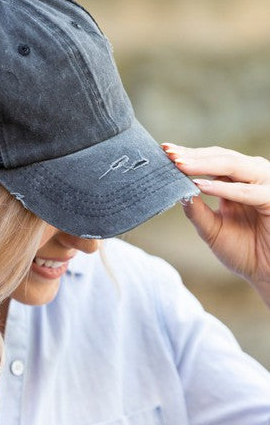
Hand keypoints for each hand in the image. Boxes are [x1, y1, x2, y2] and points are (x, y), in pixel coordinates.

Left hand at [162, 143, 269, 305]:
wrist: (266, 273)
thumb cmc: (244, 252)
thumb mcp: (212, 230)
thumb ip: (196, 211)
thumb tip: (177, 191)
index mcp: (238, 181)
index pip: (213, 160)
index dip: (189, 156)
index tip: (165, 152)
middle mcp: (253, 177)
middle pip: (222, 157)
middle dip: (193, 156)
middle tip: (168, 154)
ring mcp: (266, 185)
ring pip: (234, 166)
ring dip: (205, 165)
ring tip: (180, 165)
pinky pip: (247, 191)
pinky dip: (224, 188)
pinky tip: (201, 186)